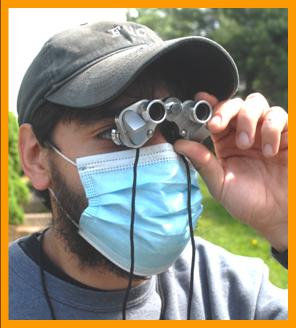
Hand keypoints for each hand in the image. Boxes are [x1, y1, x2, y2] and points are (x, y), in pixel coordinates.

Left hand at [174, 92, 287, 250]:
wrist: (278, 216)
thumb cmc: (248, 202)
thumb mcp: (220, 183)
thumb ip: (202, 162)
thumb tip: (179, 144)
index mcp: (225, 143)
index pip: (216, 116)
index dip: (208, 106)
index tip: (200, 101)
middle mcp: (245, 133)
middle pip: (235, 103)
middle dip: (224, 111)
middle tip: (217, 127)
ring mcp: (265, 133)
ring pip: (256, 103)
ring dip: (247, 119)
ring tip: (245, 144)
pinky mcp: (286, 135)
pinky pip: (279, 116)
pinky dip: (271, 128)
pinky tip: (270, 151)